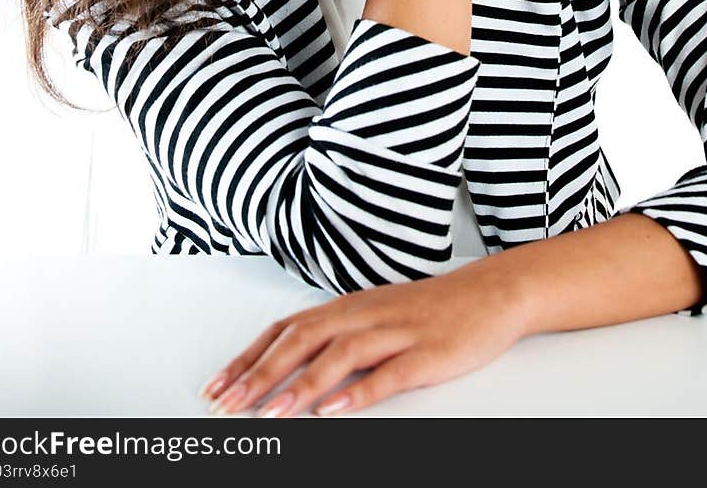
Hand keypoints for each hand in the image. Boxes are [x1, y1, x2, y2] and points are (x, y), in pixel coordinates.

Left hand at [197, 256, 531, 418]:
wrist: (490, 293)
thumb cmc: (429, 309)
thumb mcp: (374, 316)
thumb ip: (334, 335)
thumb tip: (286, 363)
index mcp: (347, 307)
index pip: (285, 330)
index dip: (248, 358)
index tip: (216, 386)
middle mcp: (364, 315)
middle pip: (302, 341)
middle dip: (260, 375)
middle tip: (227, 406)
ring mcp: (395, 333)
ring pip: (339, 356)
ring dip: (302, 386)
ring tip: (272, 413)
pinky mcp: (426, 353)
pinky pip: (388, 374)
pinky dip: (359, 393)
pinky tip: (335, 410)